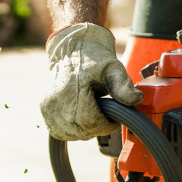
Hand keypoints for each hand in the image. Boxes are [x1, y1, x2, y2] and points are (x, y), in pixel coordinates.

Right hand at [40, 23, 143, 141]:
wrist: (72, 47)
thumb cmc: (94, 58)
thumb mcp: (113, 68)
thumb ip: (123, 85)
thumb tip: (137, 100)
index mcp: (71, 91)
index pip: (90, 123)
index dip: (106, 125)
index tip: (114, 118)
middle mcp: (56, 101)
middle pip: (81, 131)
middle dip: (97, 127)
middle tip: (106, 115)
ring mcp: (47, 107)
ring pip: (70, 134)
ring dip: (85, 130)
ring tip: (93, 113)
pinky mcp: (44, 110)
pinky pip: (59, 131)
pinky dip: (72, 130)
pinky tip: (81, 118)